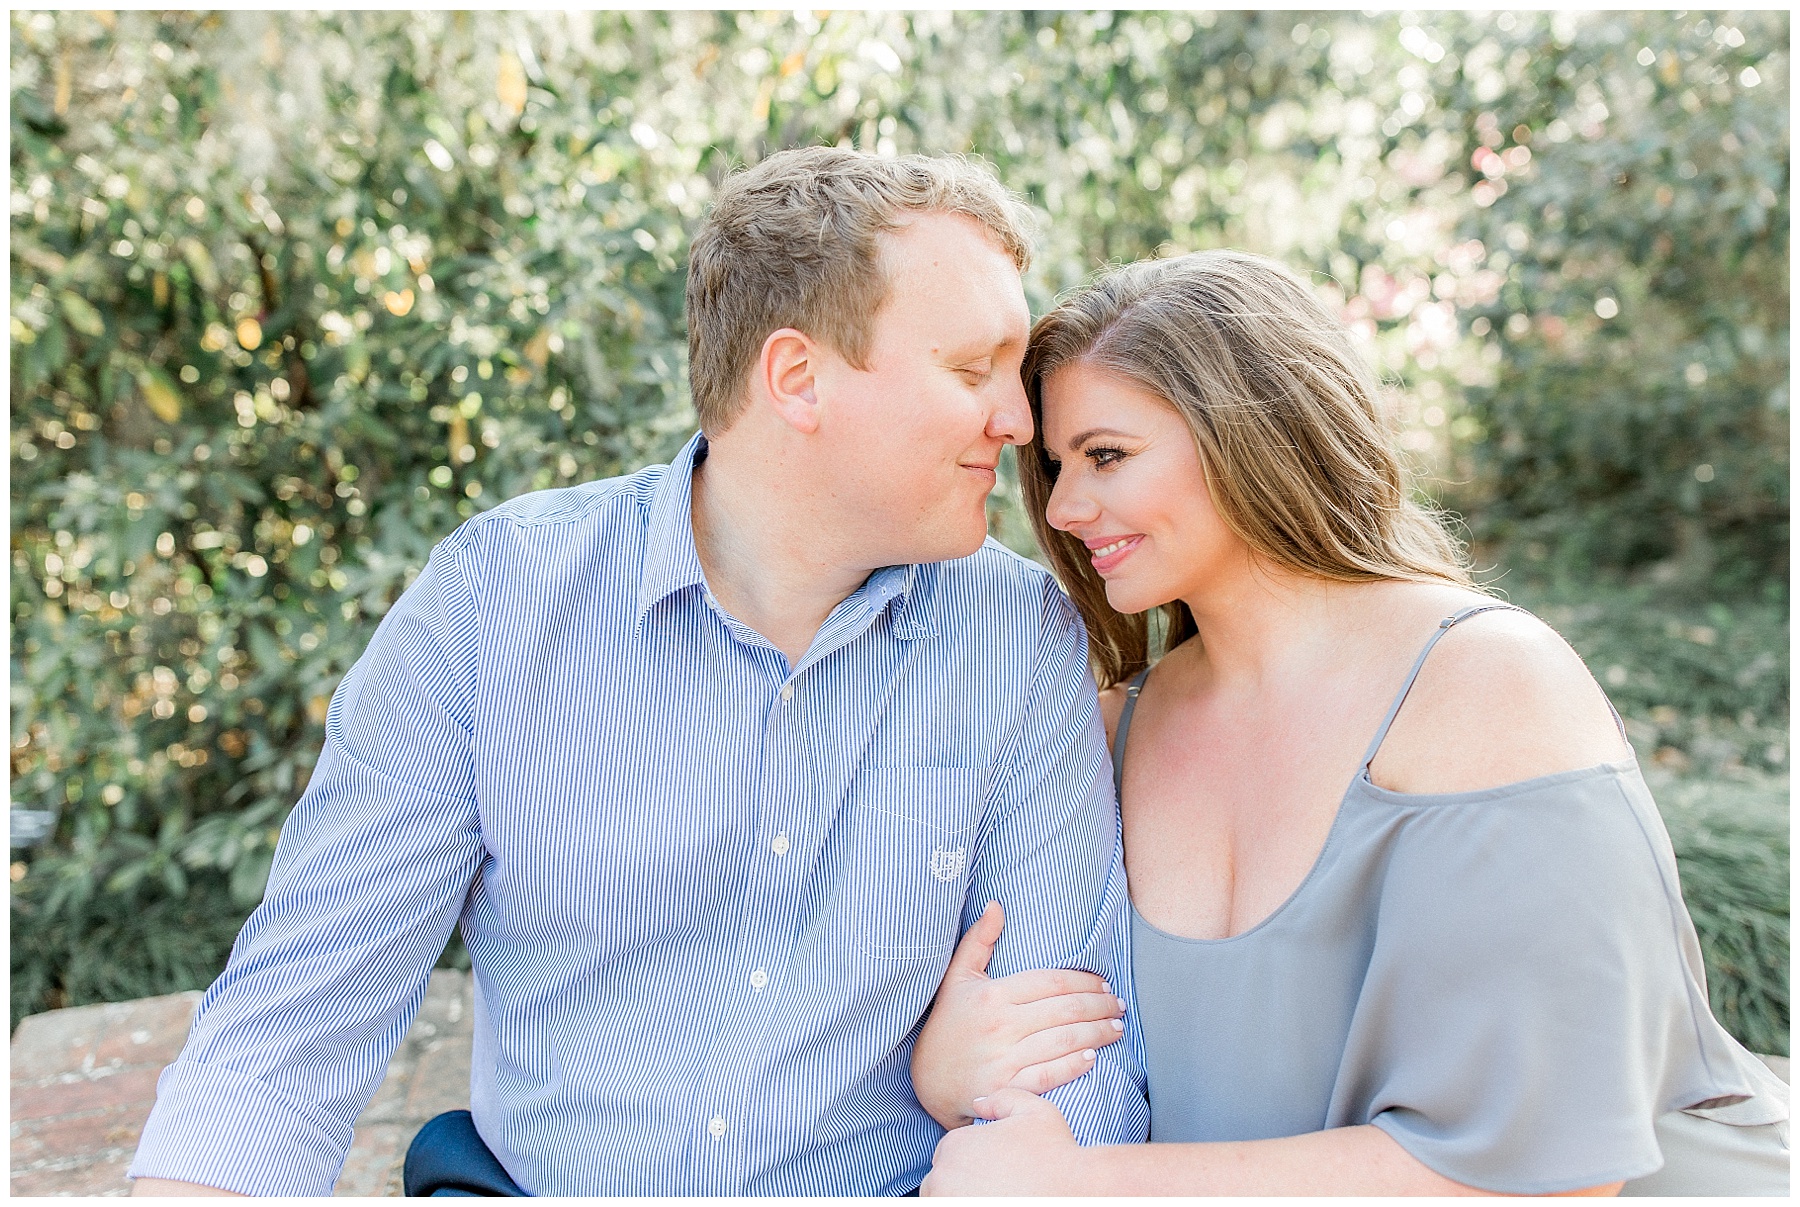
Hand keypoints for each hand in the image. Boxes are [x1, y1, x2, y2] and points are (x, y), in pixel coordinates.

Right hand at [910, 901, 1126, 1128]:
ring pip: (1064, 1041)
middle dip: (1100, 1006)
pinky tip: (1093, 1057)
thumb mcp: (956, 978)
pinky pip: (1049, 1075)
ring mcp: (1004, 1060)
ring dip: (1098, 1033)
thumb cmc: (946, 1024)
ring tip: (1117, 1028)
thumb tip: (996, 904)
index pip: (1051, 982)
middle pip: (1065, 1011)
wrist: (926, 1081)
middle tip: (1119, 1004)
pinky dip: (1074, 1065)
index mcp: (992, 995)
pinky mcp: (1007, 1089)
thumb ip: (978, 940)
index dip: (1084, 981)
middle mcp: (1000, 1026)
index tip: (1104, 983)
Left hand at [921, 1088, 1092, 1195]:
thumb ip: (1002, 1099)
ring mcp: (949, 1202)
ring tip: (994, 1195)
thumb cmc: (1057, 1154)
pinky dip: (965, 1205)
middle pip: (939, 1181)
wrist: (1076, 1193)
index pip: (948, 1155)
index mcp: (955, 1145)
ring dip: (959, 1196)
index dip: (971, 1161)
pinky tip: (995, 1201)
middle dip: (960, 1183)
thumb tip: (978, 1102)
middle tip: (994, 1186)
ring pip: (943, 1198)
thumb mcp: (1036, 1111)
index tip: (995, 1168)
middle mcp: (943, 1177)